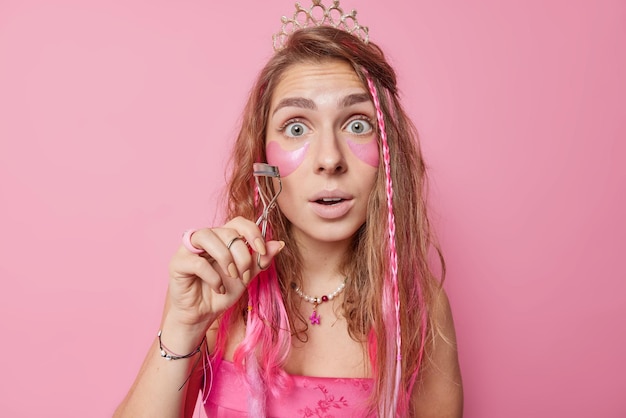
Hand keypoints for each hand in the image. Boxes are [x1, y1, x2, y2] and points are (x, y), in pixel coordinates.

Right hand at [166, 216, 284, 328]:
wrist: (203, 314)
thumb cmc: (222, 292)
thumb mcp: (247, 276)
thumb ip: (260, 260)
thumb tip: (279, 244)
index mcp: (223, 237)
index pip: (238, 222)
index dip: (253, 233)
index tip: (262, 251)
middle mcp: (206, 238)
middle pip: (227, 232)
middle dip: (242, 255)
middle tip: (244, 275)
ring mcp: (189, 248)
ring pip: (208, 236)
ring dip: (226, 258)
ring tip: (232, 277)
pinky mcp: (178, 262)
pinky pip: (197, 261)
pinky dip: (212, 276)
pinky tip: (219, 288)